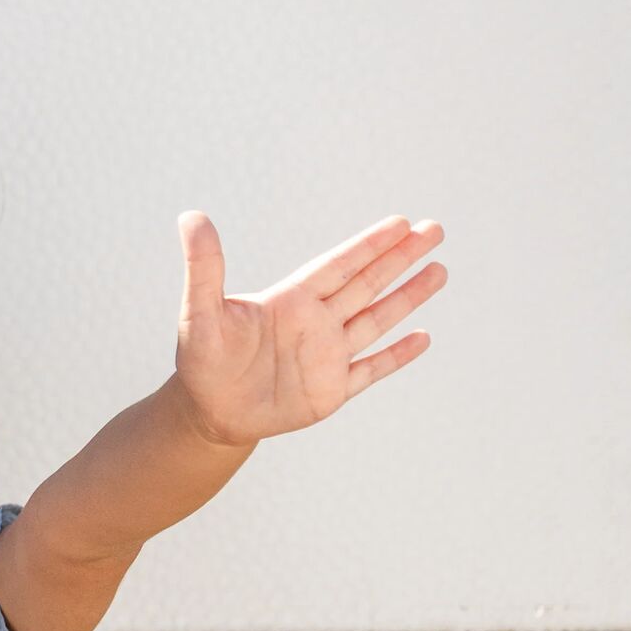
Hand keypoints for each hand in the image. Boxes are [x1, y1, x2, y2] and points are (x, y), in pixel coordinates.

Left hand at [172, 212, 446, 445]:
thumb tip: (191, 216)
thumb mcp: (200, 312)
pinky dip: (396, 356)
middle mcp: (315, 323)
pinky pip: (370, 370)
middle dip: (400, 258)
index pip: (339, 266)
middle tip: (435, 228)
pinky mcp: (329, 392)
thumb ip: (204, 267)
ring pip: (376, 321)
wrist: (206, 414)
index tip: (401, 223)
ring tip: (439, 271)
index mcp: (291, 301)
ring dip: (407, 298)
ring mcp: (326, 357)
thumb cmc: (200, 362)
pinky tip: (423, 337)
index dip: (369, 246)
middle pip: (367, 284)